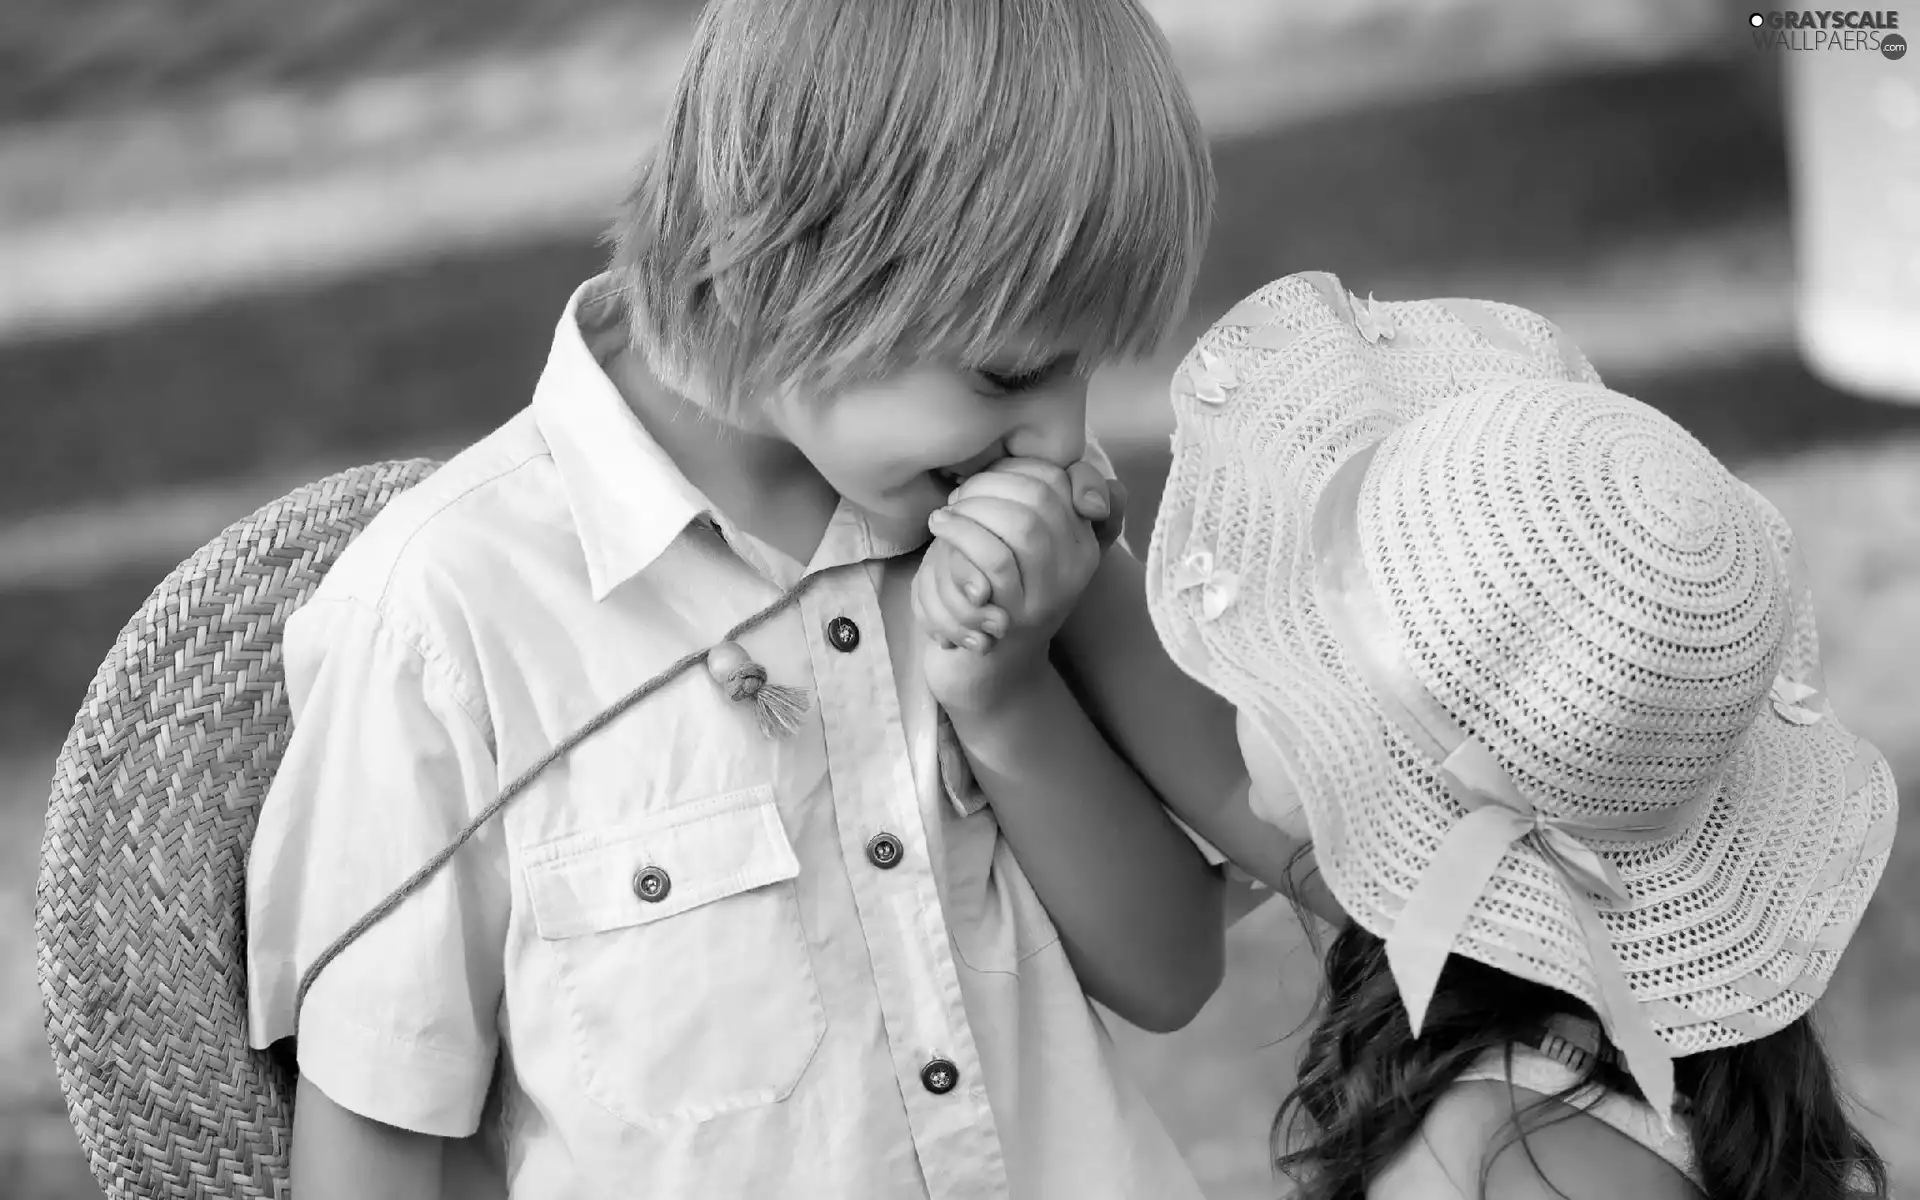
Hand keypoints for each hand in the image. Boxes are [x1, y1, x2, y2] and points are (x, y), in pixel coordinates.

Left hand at [913, 459, 1122, 712]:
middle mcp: (1076, 569)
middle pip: (1041, 497)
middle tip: (958, 496)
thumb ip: (1050, 502)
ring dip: (973, 508)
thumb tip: (1081, 481)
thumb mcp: (1025, 543)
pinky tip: (939, 528)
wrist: (988, 671)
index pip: (1064, 478)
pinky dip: (961, 533)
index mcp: (1085, 542)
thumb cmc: (999, 595)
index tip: (984, 480)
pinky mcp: (1015, 618)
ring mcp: (1048, 595)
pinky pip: (993, 560)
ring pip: (1022, 525)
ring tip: (945, 514)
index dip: (1017, 466)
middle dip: (990, 484)